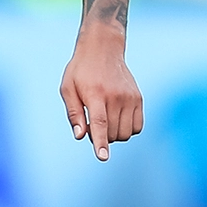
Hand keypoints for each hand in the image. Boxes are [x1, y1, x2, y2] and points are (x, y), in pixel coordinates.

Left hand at [60, 27, 142, 160]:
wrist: (103, 49)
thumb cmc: (81, 71)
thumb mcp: (68, 88)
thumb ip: (73, 113)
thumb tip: (80, 135)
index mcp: (95, 94)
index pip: (100, 123)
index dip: (100, 142)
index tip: (103, 157)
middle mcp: (116, 96)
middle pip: (112, 133)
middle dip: (100, 136)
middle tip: (91, 121)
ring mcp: (130, 98)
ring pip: (125, 133)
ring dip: (113, 134)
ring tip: (104, 118)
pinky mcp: (138, 99)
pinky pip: (137, 127)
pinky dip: (127, 130)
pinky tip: (117, 119)